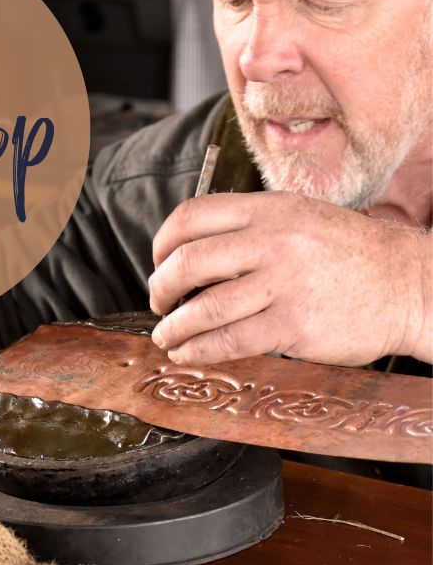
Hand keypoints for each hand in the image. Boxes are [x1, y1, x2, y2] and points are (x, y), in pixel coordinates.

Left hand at [148, 191, 430, 366]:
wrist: (410, 284)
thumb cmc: (350, 254)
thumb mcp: (298, 217)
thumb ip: (249, 228)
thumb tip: (191, 254)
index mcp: (267, 210)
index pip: (190, 217)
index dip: (161, 243)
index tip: (157, 262)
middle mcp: (272, 242)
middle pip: (188, 262)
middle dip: (161, 286)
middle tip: (157, 302)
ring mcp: (284, 284)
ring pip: (206, 306)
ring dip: (174, 326)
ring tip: (165, 335)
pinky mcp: (295, 325)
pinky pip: (232, 341)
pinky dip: (200, 350)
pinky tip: (188, 354)